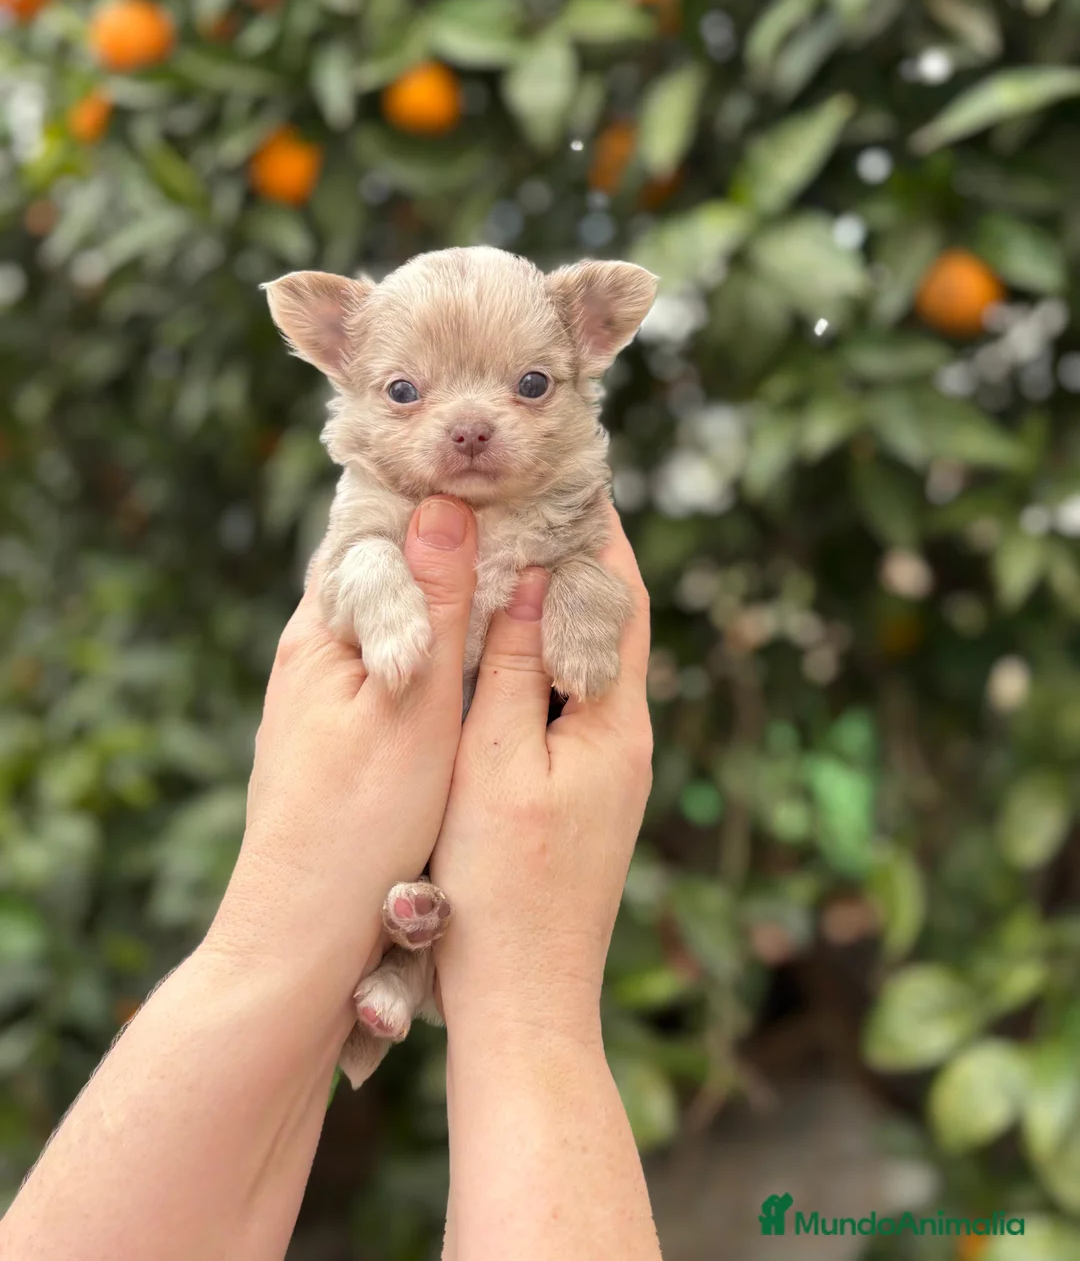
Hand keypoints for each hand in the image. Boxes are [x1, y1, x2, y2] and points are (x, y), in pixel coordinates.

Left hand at [206, 495, 476, 1006]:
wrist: (300, 937)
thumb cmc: (357, 825)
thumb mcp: (413, 705)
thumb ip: (433, 606)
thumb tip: (445, 503)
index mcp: (322, 631)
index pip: (373, 528)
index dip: (438, 499)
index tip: (505, 478)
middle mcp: (315, 654)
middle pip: (388, 573)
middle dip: (453, 546)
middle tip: (530, 520)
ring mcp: (326, 699)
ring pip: (398, 624)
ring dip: (450, 600)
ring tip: (520, 574)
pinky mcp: (343, 739)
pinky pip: (400, 669)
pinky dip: (442, 652)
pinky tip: (484, 658)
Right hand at [430, 501, 651, 1033]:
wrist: (525, 1004)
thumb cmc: (503, 890)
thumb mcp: (495, 763)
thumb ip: (515, 666)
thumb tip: (533, 572)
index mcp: (616, 723)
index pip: (620, 597)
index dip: (597, 529)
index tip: (568, 469)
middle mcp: (625, 737)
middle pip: (608, 621)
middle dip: (575, 555)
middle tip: (528, 493)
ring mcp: (606, 767)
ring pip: (585, 658)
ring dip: (554, 603)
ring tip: (506, 546)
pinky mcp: (580, 792)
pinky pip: (565, 696)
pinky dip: (539, 654)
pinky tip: (497, 641)